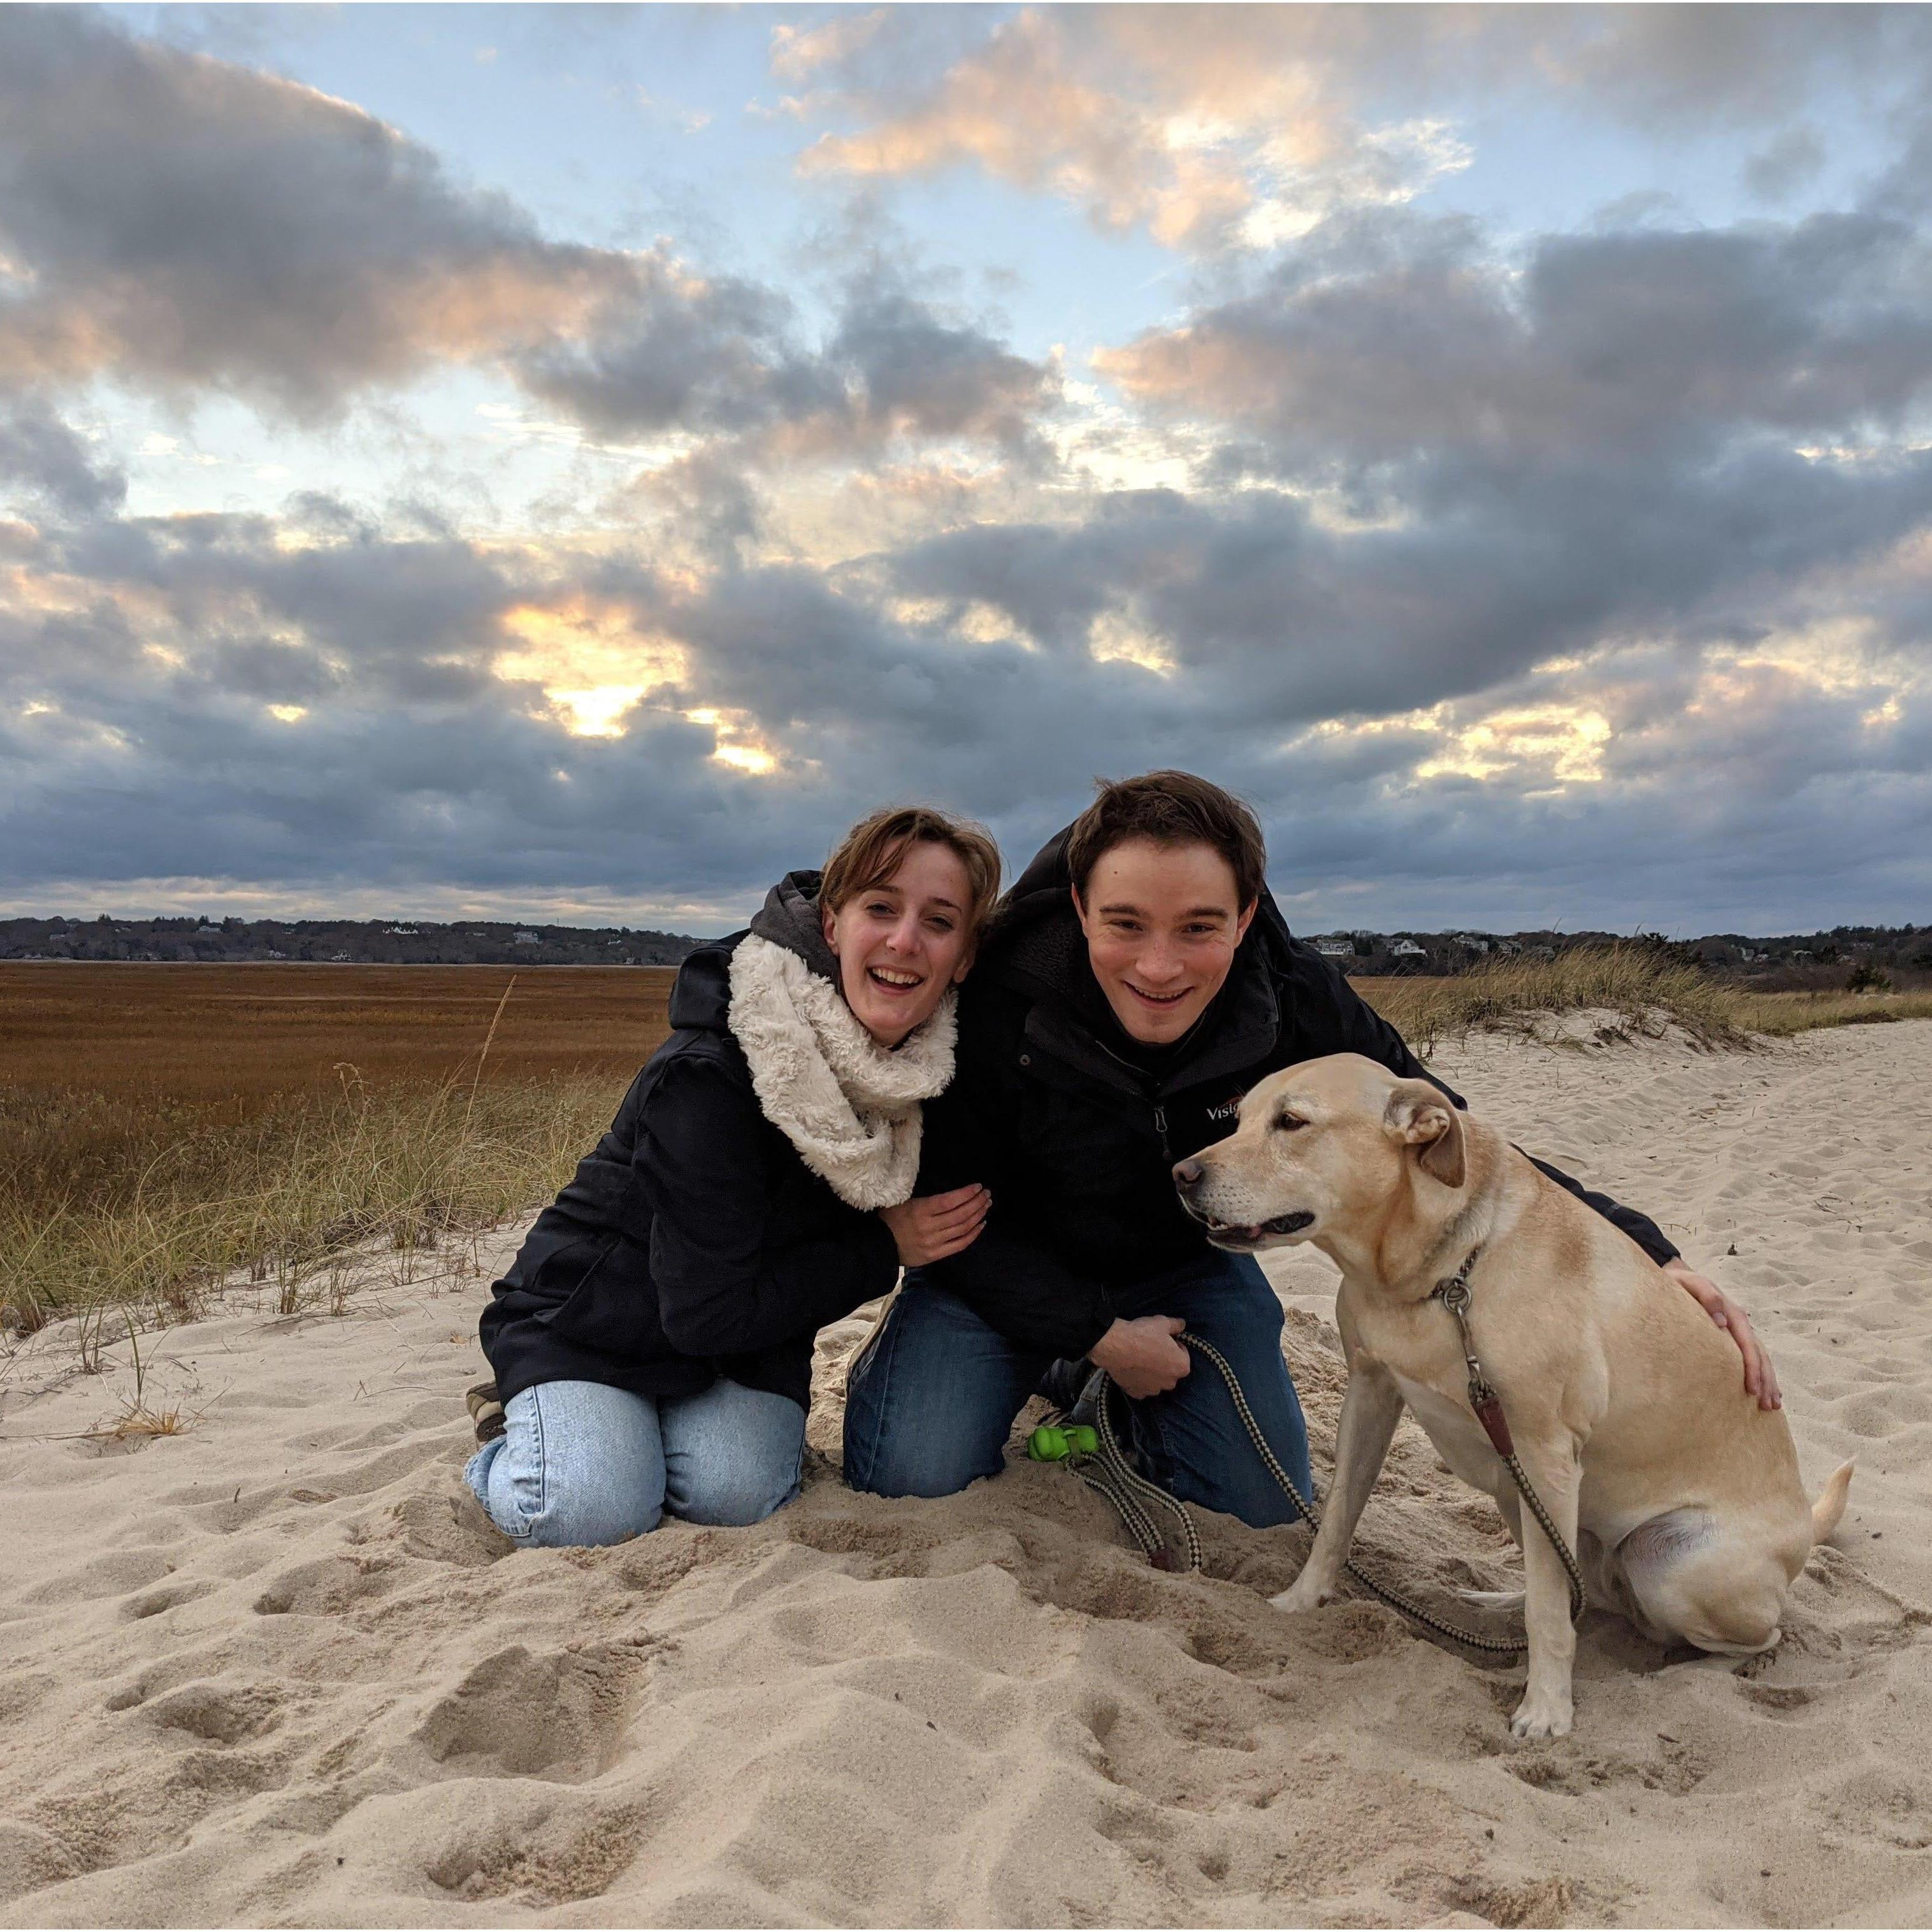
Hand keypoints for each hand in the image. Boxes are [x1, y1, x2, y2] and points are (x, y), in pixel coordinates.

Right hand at [879, 1184, 989, 1267]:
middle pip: (960, 1214)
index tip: (978, 1187)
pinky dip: (973, 1234)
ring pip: (962, 1228)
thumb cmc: (889, 1219)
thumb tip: (951, 1194)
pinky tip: (981, 1225)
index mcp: (919, 1210)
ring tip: (986, 1206)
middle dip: (977, 1202)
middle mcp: (928, 1227)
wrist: (878, 1246)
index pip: (950, 1201)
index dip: (967, 1193)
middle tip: (987, 1194)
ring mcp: (933, 1243)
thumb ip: (925, 1199)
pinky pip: (959, 1245)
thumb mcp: (903, 1201)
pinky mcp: (934, 1255)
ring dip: (977, 1215)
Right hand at [1090, 1315, 1190, 1398]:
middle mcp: (1170, 1383)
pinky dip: (1138, 1380)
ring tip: (1140, 1358)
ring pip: (1156, 1381)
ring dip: (1152, 1372)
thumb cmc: (1143, 1334)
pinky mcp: (1136, 1393)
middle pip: (1171, 1370)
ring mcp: (1152, 1390)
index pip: (1183, 1354)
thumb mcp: (1162, 1322)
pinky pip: (1141, 1387)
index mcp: (1181, 1367)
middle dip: (1165, 1361)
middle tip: (1151, 1348)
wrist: (1115, 1346)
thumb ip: (1176, 1325)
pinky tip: (1132, 1369)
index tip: (1163, 1339)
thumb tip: (1182, 1324)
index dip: (1174, 1344)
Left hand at [1663, 1258, 1782, 1409]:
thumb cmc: (1678, 1283)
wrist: (1677, 1277)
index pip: (1747, 1344)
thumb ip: (1706, 1295)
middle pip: (1759, 1355)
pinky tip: (1766, 1392)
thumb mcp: (1688, 1282)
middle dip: (1765, 1381)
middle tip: (1767, 1406)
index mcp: (1731, 1312)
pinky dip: (1762, 1375)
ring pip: (1760, 1358)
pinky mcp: (1733, 1337)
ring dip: (1768, 1382)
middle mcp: (1739, 1322)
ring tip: (1772, 1406)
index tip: (1752, 1389)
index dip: (1752, 1367)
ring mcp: (1738, 1330)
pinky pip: (1752, 1357)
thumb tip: (1721, 1321)